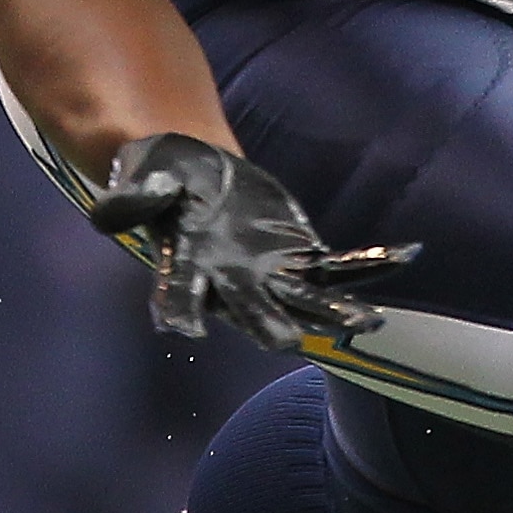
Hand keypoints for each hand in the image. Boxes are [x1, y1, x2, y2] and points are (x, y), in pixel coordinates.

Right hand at [87, 134, 415, 350]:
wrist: (199, 172)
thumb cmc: (161, 175)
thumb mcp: (143, 174)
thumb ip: (130, 196)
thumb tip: (104, 216)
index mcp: (189, 269)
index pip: (178, 295)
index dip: (178, 309)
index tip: (180, 326)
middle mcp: (233, 284)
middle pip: (253, 312)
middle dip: (271, 326)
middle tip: (287, 339)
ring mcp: (272, 275)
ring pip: (307, 302)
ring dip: (336, 312)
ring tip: (367, 321)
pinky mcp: (301, 258)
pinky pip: (341, 268)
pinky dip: (372, 263)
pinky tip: (407, 253)